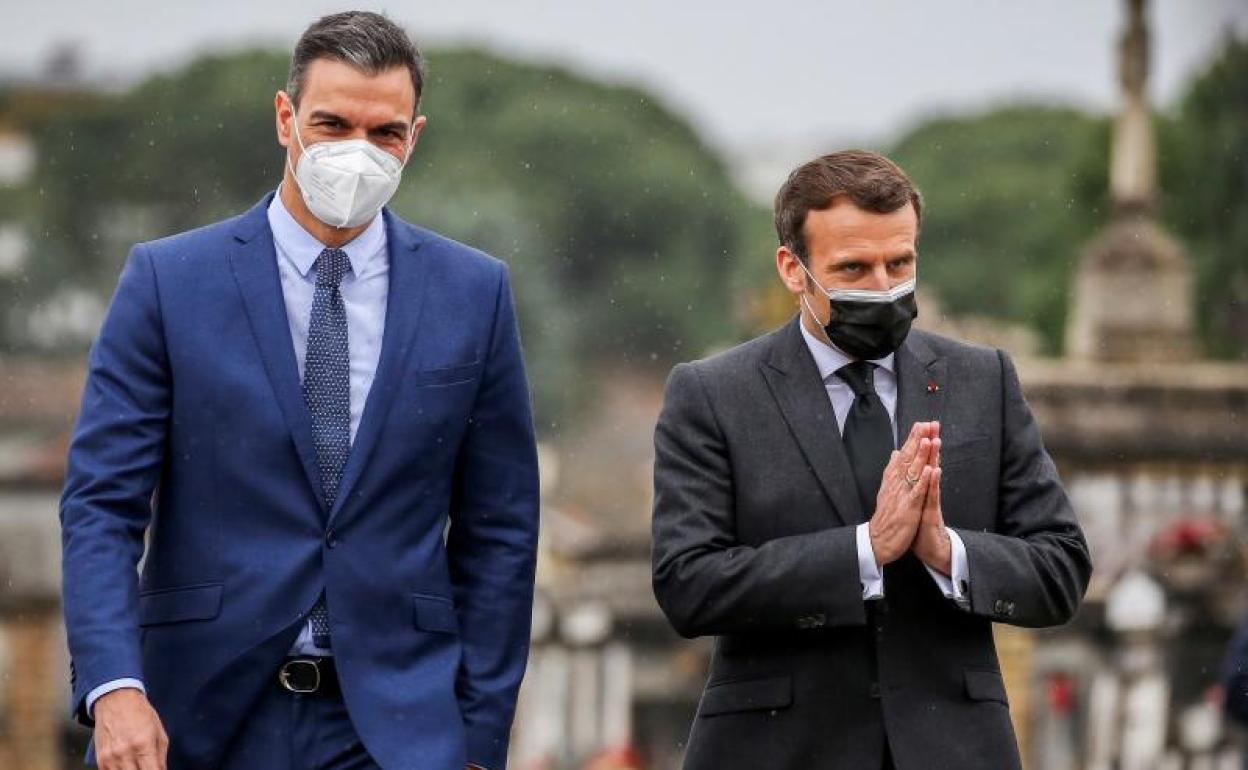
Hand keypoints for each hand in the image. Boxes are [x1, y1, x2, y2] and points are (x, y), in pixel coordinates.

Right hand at [94, 688, 167, 769]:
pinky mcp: (101, 761)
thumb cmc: (140, 714)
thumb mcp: (159, 733)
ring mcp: (111, 759)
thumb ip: (161, 757)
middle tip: (148, 766)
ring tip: (138, 765)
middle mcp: (125, 754)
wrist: (116, 700)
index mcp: (144, 745)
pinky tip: (127, 766)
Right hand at [868, 422, 936, 565]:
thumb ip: (893, 470)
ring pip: (913, 472)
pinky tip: (932, 470)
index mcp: (892, 479)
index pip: (904, 454)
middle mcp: (896, 483)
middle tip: (927, 423)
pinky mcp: (908, 508)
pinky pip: (918, 492)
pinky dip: (924, 481)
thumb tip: (896, 453)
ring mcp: (902, 495)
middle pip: (909, 458)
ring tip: (929, 439)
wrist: (877, 541)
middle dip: (918, 440)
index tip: (921, 424)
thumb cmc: (885, 517)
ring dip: (922, 455)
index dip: (913, 439)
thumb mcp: (887, 490)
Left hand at [911, 425, 951, 574]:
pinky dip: (933, 483)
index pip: (922, 460)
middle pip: (929, 462)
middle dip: (930, 443)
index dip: (921, 443)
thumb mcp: (915, 501)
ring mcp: (930, 500)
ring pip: (933, 476)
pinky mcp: (931, 513)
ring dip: (934, 458)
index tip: (922, 424)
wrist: (930, 548)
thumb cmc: (921, 524)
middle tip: (934, 424)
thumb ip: (914, 483)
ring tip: (935, 440)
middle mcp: (927, 490)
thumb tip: (912, 468)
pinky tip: (935, 471)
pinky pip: (932, 496)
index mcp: (921, 486)